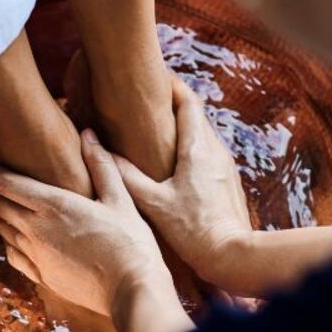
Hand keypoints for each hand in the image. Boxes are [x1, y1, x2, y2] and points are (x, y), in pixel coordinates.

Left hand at [0, 129, 170, 318]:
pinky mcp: (41, 277)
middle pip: (0, 205)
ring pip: (4, 230)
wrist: (132, 291)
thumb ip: (101, 165)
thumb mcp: (121, 199)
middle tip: (0, 179)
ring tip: (9, 205)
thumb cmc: (131, 242)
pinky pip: (13, 255)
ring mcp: (36, 256)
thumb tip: (88, 134)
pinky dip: (9, 241)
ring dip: (2, 215)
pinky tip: (17, 238)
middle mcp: (36, 230)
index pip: (6, 183)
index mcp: (54, 206)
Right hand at [114, 78, 253, 289]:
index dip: (173, 85)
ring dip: (184, 127)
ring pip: (204, 135)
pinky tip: (176, 162)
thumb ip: (126, 175)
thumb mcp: (153, 203)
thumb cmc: (193, 230)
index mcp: (197, 149)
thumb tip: (99, 151)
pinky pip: (209, 154)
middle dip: (175, 103)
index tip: (156, 76)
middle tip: (151, 99)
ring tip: (159, 128)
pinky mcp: (228, 182)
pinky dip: (191, 148)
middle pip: (197, 116)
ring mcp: (225, 167)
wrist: (232, 255)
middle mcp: (215, 152)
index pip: (189, 103)